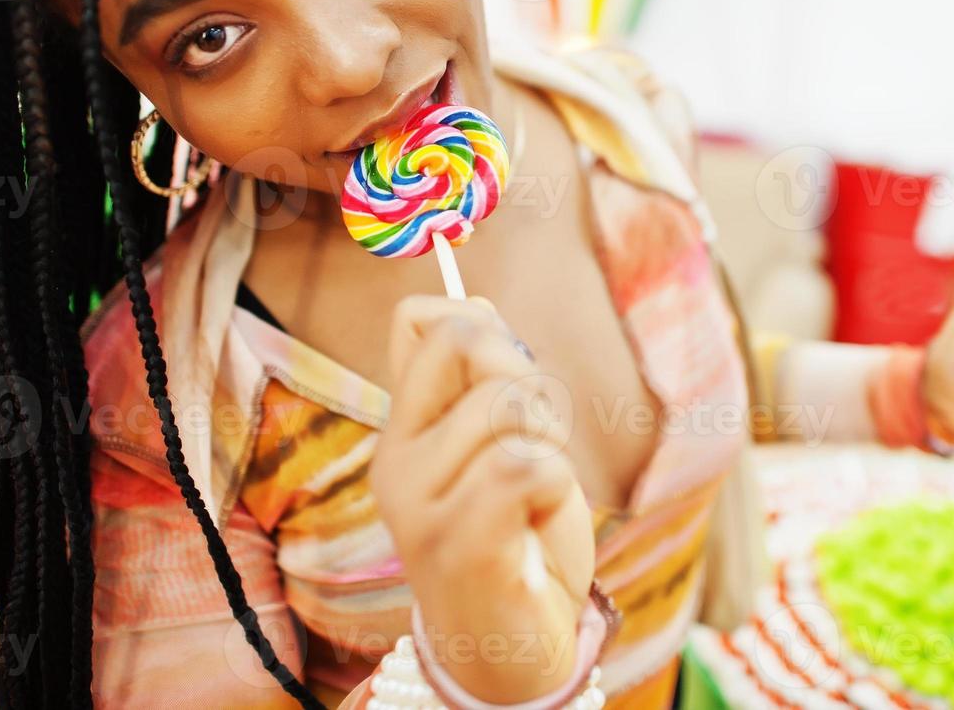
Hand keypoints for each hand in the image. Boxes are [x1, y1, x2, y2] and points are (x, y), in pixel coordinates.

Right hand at [371, 295, 593, 702]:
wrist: (507, 653)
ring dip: (551, 441)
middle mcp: (398, 461)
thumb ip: (479, 384)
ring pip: (508, 406)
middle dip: (531, 379)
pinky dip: (555, 483)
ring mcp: (421, 504)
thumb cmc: (515, 542)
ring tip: (539, 489)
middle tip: (540, 443)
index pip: (421, 322)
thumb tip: (473, 300)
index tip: (511, 375)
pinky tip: (540, 517)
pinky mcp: (459, 544)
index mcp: (404, 430)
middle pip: (472, 345)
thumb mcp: (495, 448)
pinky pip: (523, 465)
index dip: (482, 325)